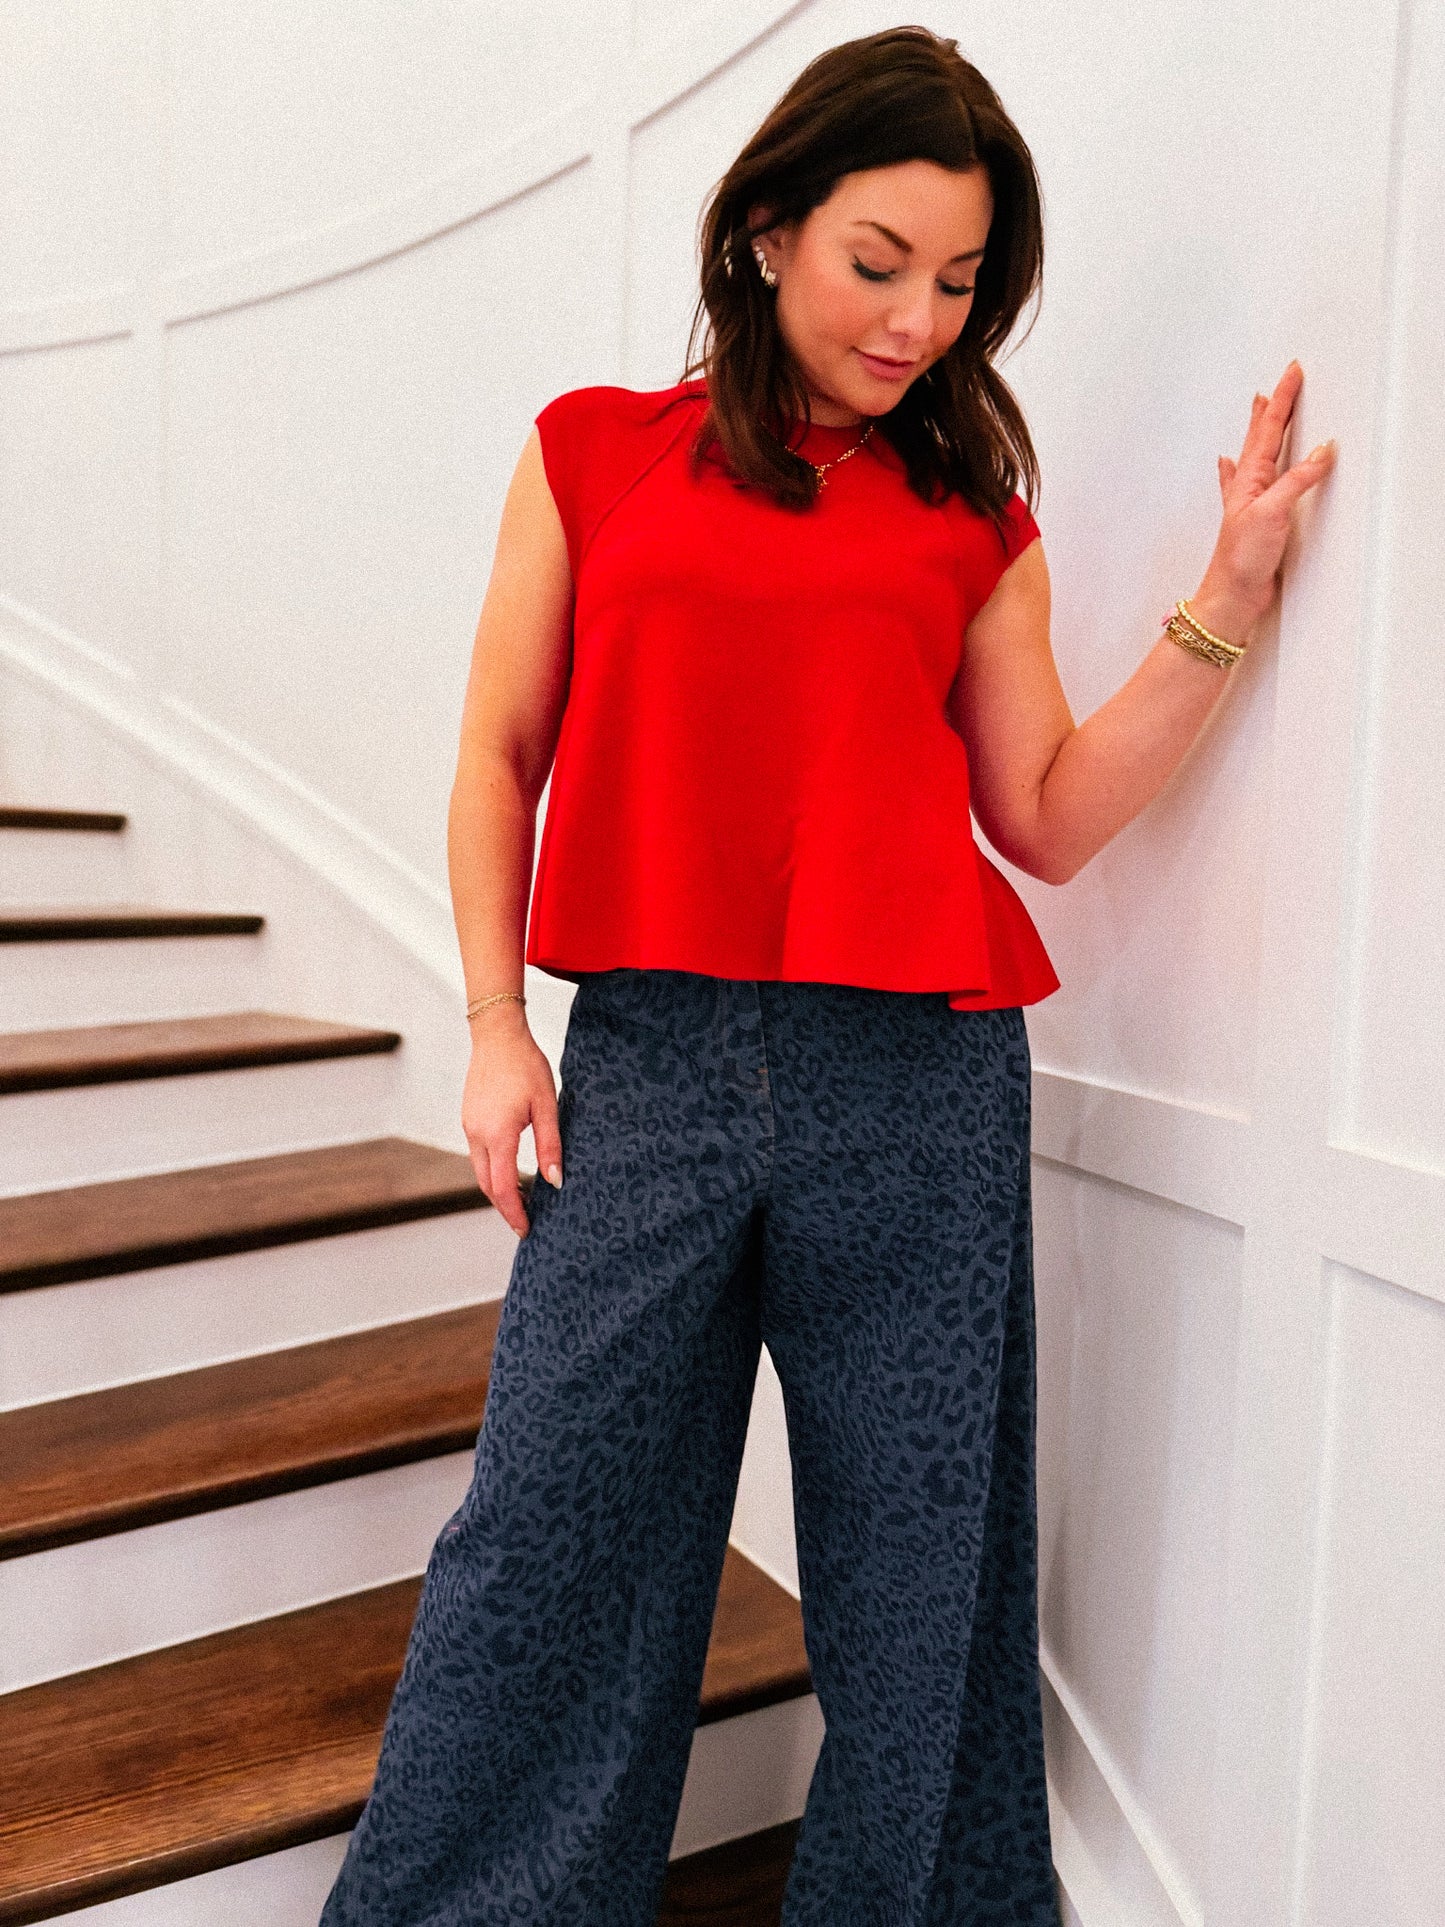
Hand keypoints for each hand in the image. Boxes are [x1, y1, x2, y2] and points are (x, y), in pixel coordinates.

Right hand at [460, 1004, 563, 1237]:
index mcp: (498, 1135)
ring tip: (524, 1199)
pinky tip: (512, 1170)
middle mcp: (477, 1135)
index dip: (515, 1214)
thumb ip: (551, 1145)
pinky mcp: (469, 1119)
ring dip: (499, 1189)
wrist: (497, 1035)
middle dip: (506, 1207)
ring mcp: (469, 1127)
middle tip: (528, 1221)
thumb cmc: (526, 1066)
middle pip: (488, 1186)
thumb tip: (556, 1181)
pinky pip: (479, 1155)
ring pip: (481, 1171)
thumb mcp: (547, 1105)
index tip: (527, 1230)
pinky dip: (493, 1171)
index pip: (503, 1188)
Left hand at [1194, 360, 1335, 637]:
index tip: (1292, 373)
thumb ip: (1296, 480)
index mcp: (1249, 479)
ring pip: (1256, 456)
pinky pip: (1248, 484)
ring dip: (1259, 431)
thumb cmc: (1240, 560)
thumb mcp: (1272, 512)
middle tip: (1278, 384)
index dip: (1283, 400)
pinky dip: (1240, 469)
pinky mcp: (1256, 521)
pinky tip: (1229, 465)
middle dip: (1271, 409)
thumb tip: (1320, 452)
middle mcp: (1247, 487)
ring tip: (1260, 408)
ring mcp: (1250, 503)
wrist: (1230, 598)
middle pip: (1260, 437)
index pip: (1269, 430)